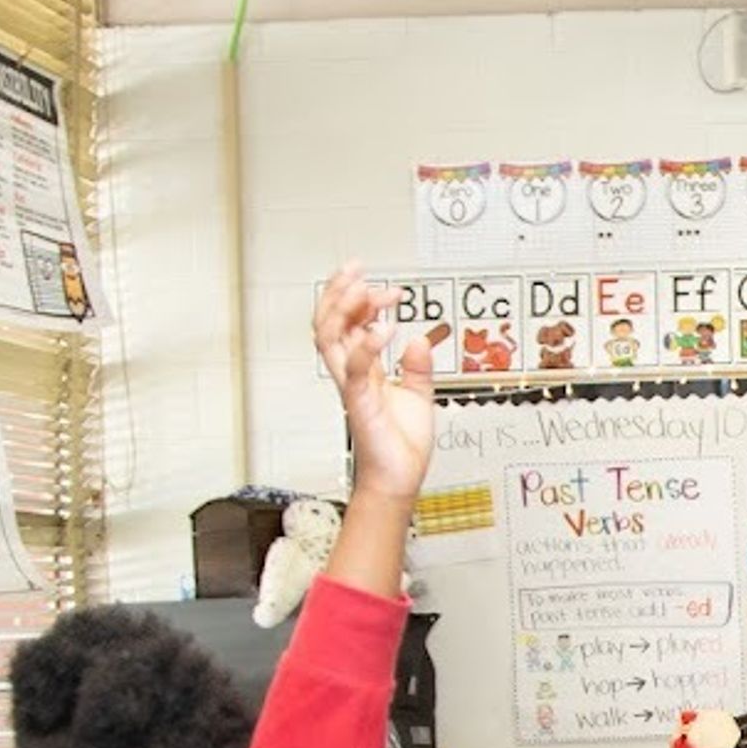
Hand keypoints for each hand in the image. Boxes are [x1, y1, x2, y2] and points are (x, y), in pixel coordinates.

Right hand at [312, 262, 433, 501]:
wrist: (400, 478)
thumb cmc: (401, 444)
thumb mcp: (419, 394)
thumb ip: (418, 366)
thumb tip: (419, 339)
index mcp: (363, 370)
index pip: (346, 324)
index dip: (357, 299)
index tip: (384, 286)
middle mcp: (352, 374)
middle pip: (327, 322)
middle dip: (338, 291)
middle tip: (357, 269)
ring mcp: (352, 386)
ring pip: (328, 338)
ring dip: (344, 308)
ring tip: (366, 289)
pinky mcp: (360, 402)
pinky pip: (356, 367)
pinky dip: (368, 344)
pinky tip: (385, 328)